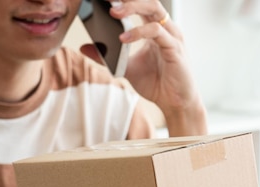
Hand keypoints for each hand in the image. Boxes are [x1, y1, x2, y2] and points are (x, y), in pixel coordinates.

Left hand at [108, 0, 205, 133]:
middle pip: (148, 1)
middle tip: (108, 1)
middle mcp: (165, 28)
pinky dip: (139, 32)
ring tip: (114, 13)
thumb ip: (107, 57)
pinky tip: (123, 38)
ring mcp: (172, 36)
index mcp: (155, 29)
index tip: (105, 0)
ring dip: (132, 7)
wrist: (175, 103)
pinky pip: (157, 32)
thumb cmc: (157, 84)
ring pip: (154, 9)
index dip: (125, 0)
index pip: (140, 4)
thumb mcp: (126, 68)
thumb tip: (84, 47)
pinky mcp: (175, 48)